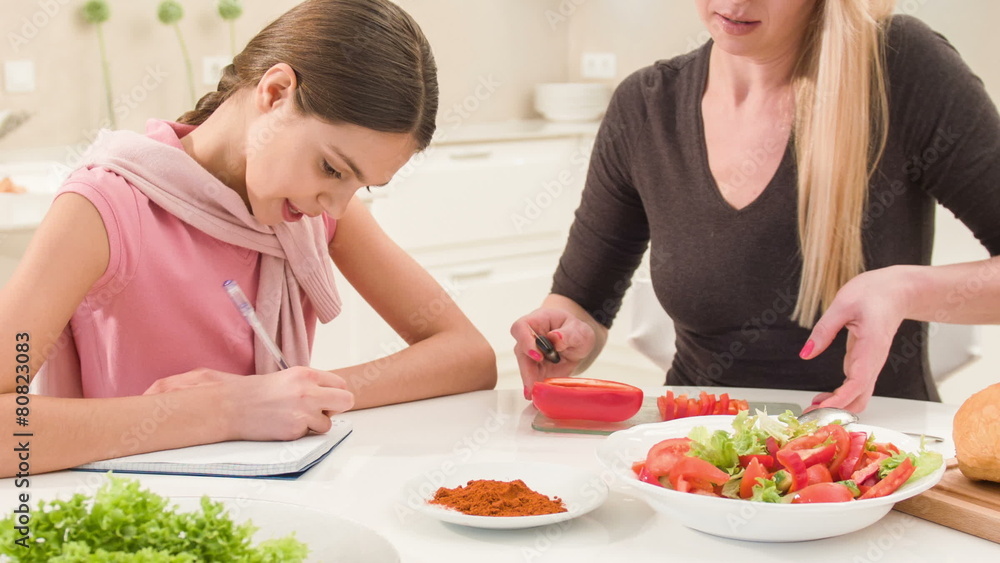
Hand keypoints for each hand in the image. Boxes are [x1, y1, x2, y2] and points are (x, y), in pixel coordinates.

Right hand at [151, 367, 353, 440]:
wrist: (231, 406)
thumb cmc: (255, 392)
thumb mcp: (287, 378)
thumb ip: (310, 384)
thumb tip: (331, 394)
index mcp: (306, 374)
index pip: (340, 383)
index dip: (335, 393)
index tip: (327, 398)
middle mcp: (308, 391)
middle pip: (346, 400)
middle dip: (337, 408)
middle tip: (322, 411)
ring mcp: (303, 412)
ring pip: (328, 423)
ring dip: (315, 424)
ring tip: (294, 418)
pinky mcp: (295, 430)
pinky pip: (310, 434)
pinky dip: (300, 433)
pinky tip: (284, 425)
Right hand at [511, 308, 595, 398]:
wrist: (577, 341)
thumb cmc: (574, 330)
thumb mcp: (578, 329)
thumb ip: (568, 334)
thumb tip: (555, 338)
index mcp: (537, 321)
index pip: (521, 328)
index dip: (526, 341)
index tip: (538, 355)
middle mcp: (528, 338)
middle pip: (520, 352)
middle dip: (526, 369)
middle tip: (533, 385)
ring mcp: (529, 355)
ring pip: (524, 369)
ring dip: (530, 382)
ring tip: (535, 396)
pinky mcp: (534, 370)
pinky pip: (532, 380)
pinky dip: (535, 390)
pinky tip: (538, 400)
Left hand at [800, 268, 909, 412]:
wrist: (897, 291)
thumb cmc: (875, 294)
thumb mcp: (843, 305)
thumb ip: (824, 330)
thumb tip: (806, 353)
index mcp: (871, 347)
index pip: (858, 383)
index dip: (840, 400)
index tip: (822, 410)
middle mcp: (873, 361)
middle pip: (859, 398)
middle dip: (836, 411)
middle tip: (810, 417)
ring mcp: (870, 364)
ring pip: (858, 397)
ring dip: (838, 407)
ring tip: (812, 411)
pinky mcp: (864, 363)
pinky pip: (854, 387)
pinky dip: (839, 398)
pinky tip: (822, 399)